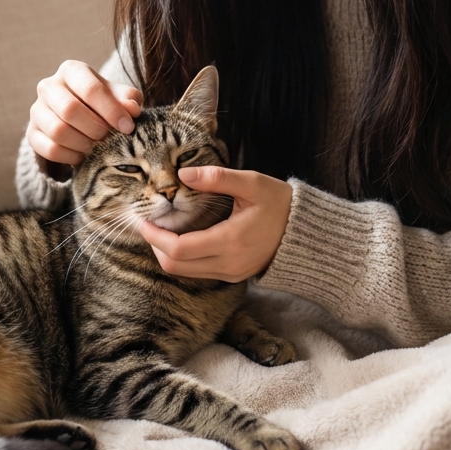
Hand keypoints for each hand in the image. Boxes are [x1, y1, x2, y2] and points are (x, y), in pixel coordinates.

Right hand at [27, 59, 142, 164]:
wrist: (82, 116)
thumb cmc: (104, 102)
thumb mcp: (120, 96)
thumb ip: (128, 99)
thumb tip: (131, 110)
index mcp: (71, 70)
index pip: (90, 89)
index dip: (111, 110)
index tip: (127, 127)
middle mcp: (49, 86)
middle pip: (70, 109)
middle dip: (95, 128)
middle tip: (110, 137)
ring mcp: (37, 110)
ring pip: (57, 131)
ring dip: (83, 143)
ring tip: (97, 146)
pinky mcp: (32, 132)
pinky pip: (49, 149)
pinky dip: (70, 156)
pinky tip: (83, 155)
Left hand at [139, 166, 292, 281]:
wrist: (306, 232)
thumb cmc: (280, 203)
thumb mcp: (251, 183)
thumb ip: (216, 178)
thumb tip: (183, 173)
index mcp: (231, 241)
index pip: (179, 250)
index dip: (156, 237)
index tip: (144, 220)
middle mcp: (228, 264)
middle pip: (176, 266)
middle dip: (156, 246)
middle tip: (148, 223)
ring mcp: (231, 273)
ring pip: (184, 272)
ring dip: (167, 253)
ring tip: (162, 229)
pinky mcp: (233, 276)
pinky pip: (197, 272)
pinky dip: (183, 258)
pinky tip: (181, 238)